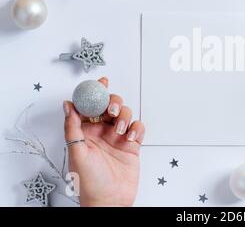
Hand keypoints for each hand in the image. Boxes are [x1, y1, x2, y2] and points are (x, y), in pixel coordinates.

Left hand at [63, 77, 144, 206]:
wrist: (110, 200)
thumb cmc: (89, 182)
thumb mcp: (77, 152)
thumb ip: (72, 128)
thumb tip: (67, 105)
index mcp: (86, 132)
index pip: (90, 106)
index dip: (94, 92)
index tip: (100, 82)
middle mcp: (102, 132)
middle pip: (110, 105)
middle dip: (113, 102)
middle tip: (111, 109)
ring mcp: (118, 137)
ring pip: (125, 114)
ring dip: (124, 117)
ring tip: (120, 130)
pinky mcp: (132, 145)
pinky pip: (138, 127)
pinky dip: (137, 128)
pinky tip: (131, 137)